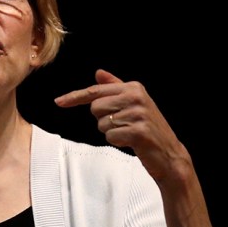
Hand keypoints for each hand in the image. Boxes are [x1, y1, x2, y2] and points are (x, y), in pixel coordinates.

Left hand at [54, 68, 192, 183]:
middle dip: (103, 120)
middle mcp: (136, 97)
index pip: (96, 91)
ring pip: (101, 124)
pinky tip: (132, 142)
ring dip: (111, 132)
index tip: (58, 101)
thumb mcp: (133, 103)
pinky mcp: (138, 131)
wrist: (169, 153)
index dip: (75, 97)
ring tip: (129, 132)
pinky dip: (117, 141)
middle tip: (122, 124)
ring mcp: (138, 114)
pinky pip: (110, 136)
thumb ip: (115, 87)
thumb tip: (98, 72)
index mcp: (133, 87)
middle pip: (95, 108)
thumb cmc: (147, 127)